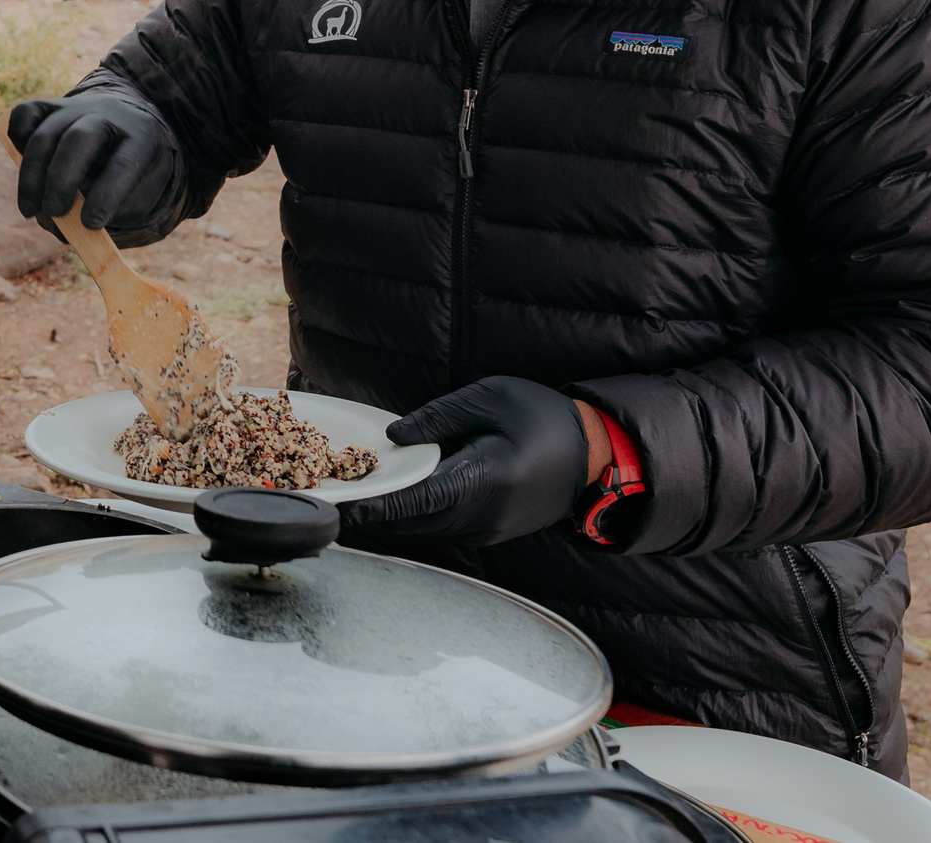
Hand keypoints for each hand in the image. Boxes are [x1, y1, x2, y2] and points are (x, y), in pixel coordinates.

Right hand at [10, 93, 180, 236]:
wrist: (128, 124)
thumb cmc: (134, 171)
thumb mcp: (140, 193)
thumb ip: (108, 212)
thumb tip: (62, 223)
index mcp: (143, 135)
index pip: (124, 164)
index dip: (106, 196)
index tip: (90, 224)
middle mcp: (109, 114)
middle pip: (78, 139)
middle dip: (61, 181)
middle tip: (54, 213)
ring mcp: (77, 107)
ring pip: (46, 133)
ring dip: (32, 175)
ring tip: (30, 211)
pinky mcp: (51, 106)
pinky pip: (26, 113)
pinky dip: (17, 137)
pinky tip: (22, 167)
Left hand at [337, 377, 591, 545]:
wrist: (595, 455)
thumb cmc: (543, 417)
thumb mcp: (491, 398)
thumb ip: (439, 417)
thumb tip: (394, 436)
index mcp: (486, 480)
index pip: (418, 499)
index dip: (375, 506)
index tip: (342, 509)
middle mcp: (485, 516)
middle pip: (414, 518)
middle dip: (374, 506)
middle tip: (335, 490)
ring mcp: (489, 531)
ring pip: (425, 525)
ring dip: (393, 509)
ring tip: (358, 486)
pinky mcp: (490, 533)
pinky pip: (442, 524)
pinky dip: (416, 509)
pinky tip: (398, 487)